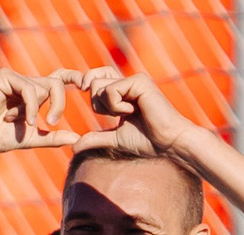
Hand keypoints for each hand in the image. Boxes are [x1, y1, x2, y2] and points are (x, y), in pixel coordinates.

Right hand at [0, 69, 80, 154]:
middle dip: (59, 103)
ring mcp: (15, 78)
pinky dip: (29, 105)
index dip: (74, 77)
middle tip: (52, 122)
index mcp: (34, 94)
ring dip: (37, 109)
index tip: (87, 85)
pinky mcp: (5, 77)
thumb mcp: (31, 138)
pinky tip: (23, 119)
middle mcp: (26, 83)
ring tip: (24, 124)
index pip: (59, 79)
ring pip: (43, 86)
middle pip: (56, 83)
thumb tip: (77, 139)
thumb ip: (53, 138)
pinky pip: (28, 88)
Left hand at [76, 69, 203, 158]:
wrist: (170, 143)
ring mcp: (133, 80)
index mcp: (123, 92)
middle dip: (97, 104)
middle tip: (117, 115)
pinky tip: (133, 111)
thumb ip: (95, 139)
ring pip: (99, 85)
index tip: (80, 89)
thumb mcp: (116, 140)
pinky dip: (116, 106)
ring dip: (108, 106)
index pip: (96, 79)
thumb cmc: (148, 142)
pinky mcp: (139, 81)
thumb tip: (73, 147)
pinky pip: (111, 90)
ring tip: (128, 114)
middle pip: (92, 82)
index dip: (87, 85)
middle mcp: (128, 82)